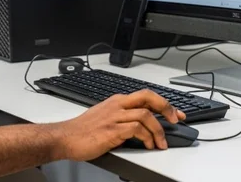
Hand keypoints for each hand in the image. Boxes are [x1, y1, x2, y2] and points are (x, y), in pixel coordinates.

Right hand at [54, 90, 184, 161]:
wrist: (65, 137)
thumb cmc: (82, 130)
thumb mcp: (104, 117)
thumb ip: (121, 117)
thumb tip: (141, 126)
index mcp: (117, 101)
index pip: (145, 96)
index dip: (164, 104)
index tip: (175, 113)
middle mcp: (117, 106)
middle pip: (149, 98)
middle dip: (166, 108)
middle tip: (175, 120)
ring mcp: (115, 117)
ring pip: (146, 115)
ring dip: (158, 130)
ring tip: (161, 143)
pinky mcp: (112, 130)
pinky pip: (137, 129)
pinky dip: (147, 137)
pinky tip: (148, 145)